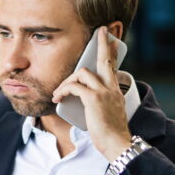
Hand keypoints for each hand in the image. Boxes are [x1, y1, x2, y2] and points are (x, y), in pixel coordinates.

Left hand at [52, 27, 131, 161]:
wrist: (117, 143)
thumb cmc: (111, 132)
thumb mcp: (108, 113)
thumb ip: (101, 103)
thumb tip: (86, 101)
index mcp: (115, 90)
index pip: (112, 66)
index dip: (110, 51)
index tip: (110, 39)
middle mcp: (111, 87)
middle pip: (105, 59)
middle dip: (101, 43)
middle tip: (100, 31)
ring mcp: (103, 92)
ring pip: (82, 73)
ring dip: (67, 81)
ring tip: (58, 93)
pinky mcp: (94, 99)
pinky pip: (74, 86)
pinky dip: (63, 90)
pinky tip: (57, 98)